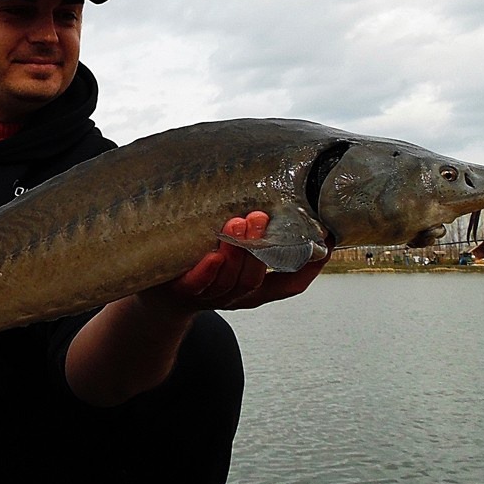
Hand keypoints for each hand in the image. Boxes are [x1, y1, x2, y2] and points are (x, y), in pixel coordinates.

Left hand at [162, 211, 328, 310]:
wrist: (157, 294)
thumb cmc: (199, 262)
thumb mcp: (229, 249)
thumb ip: (250, 232)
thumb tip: (278, 188)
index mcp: (252, 288)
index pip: (289, 284)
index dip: (310, 267)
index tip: (326, 240)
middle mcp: (234, 295)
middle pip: (255, 278)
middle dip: (262, 246)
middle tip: (262, 216)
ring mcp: (208, 295)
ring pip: (230, 280)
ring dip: (237, 251)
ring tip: (237, 222)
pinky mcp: (181, 291)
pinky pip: (198, 285)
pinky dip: (207, 271)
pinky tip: (212, 255)